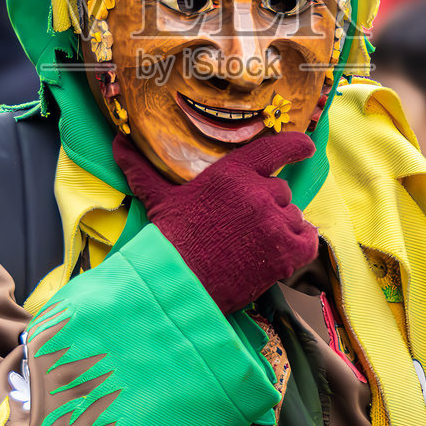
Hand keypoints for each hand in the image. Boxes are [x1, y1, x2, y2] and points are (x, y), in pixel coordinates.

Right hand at [113, 132, 318, 313]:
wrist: (179, 284)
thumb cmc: (169, 241)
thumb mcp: (158, 198)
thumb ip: (142, 168)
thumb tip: (117, 141)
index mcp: (231, 174)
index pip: (276, 149)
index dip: (296, 146)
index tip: (307, 147)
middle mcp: (257, 193)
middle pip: (282, 190)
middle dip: (270, 205)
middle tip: (245, 226)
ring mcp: (274, 223)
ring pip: (294, 217)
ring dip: (282, 228)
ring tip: (253, 246)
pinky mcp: (286, 253)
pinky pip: (308, 241)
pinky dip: (299, 247)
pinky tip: (279, 255)